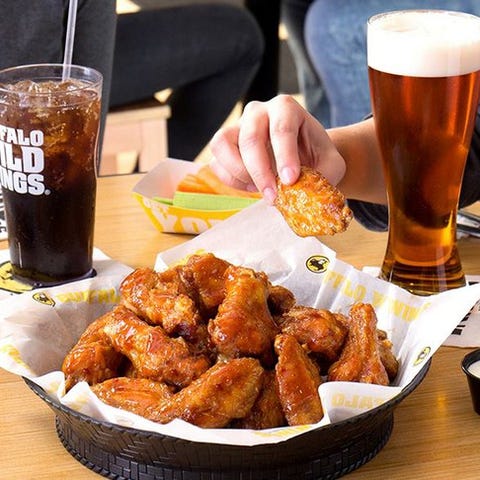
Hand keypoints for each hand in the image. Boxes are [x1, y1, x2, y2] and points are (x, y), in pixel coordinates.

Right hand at [209, 95, 345, 203]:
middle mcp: (258, 111)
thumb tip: (308, 195)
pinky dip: (231, 180)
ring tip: (260, 189)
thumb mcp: (332, 164)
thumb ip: (325, 176)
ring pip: (222, 144)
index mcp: (286, 108)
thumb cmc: (317, 157)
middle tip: (273, 197)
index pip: (282, 128)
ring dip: (239, 173)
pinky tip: (252, 188)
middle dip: (260, 171)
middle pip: (250, 137)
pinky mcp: (225, 146)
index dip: (284, 156)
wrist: (304, 157)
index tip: (290, 180)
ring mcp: (237, 126)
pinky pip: (216, 163)